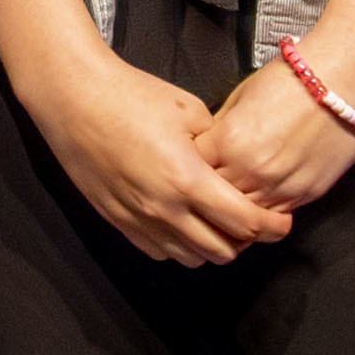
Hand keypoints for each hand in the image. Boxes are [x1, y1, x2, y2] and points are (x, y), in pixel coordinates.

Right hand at [22, 48, 286, 265]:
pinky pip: (159, 252)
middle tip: (251, 222)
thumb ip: (217, 146)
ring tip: (217, 225)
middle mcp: (164, 208)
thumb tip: (233, 167)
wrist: (73, 99)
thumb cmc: (128, 96)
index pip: (244, 222)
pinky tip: (183, 224)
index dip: (271, 227)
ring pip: (190, 258)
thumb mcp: (190, 111)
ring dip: (211, 246)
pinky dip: (179, 246)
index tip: (281, 224)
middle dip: (244, 240)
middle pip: (222, 250)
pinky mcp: (117, 221)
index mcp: (187, 179)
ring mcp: (138, 219)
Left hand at [199, 41, 354, 217]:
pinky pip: (273, 215)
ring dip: (235, 207)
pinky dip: (263, 210)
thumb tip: (207, 148)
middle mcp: (251, 169)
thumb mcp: (241, 97)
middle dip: (208, 190)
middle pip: (213, 197)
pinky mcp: (305, 194)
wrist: (344, 81)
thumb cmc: (293, 80)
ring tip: (232, 197)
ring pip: (243, 214)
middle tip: (208, 184)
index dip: (190, 165)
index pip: (192, 168)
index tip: (192, 162)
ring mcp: (279, 186)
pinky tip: (259, 198)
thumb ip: (221, 129)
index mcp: (229, 141)